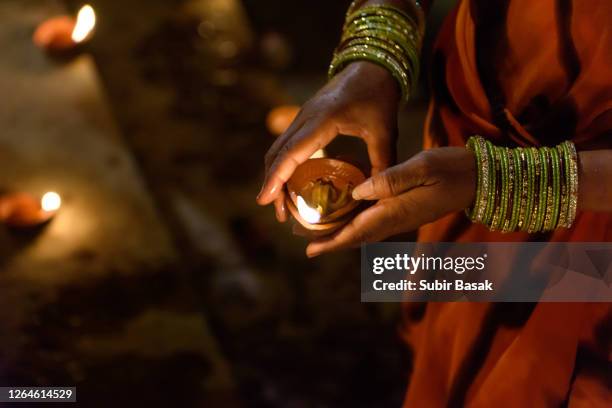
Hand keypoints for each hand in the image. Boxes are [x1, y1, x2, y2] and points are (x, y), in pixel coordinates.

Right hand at [257, 61, 400, 221]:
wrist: (371, 65)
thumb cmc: (378, 96)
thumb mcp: (385, 131)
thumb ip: (382, 162)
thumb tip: (378, 194)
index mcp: (322, 120)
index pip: (291, 153)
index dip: (276, 178)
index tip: (265, 199)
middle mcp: (305, 118)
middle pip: (277, 154)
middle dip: (272, 184)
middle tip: (277, 213)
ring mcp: (302, 116)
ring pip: (277, 149)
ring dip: (274, 175)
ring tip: (280, 203)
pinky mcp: (304, 118)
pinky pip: (286, 143)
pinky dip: (282, 164)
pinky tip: (289, 181)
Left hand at [305, 147, 476, 256]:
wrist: (479, 178)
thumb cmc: (453, 169)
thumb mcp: (423, 166)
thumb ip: (390, 180)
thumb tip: (358, 190)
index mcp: (396, 211)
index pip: (357, 231)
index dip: (332, 242)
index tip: (310, 251)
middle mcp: (396, 220)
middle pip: (356, 236)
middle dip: (331, 241)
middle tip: (305, 242)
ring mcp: (402, 218)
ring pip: (364, 231)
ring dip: (341, 234)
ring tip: (318, 230)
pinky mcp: (405, 211)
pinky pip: (374, 222)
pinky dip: (356, 222)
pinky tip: (347, 213)